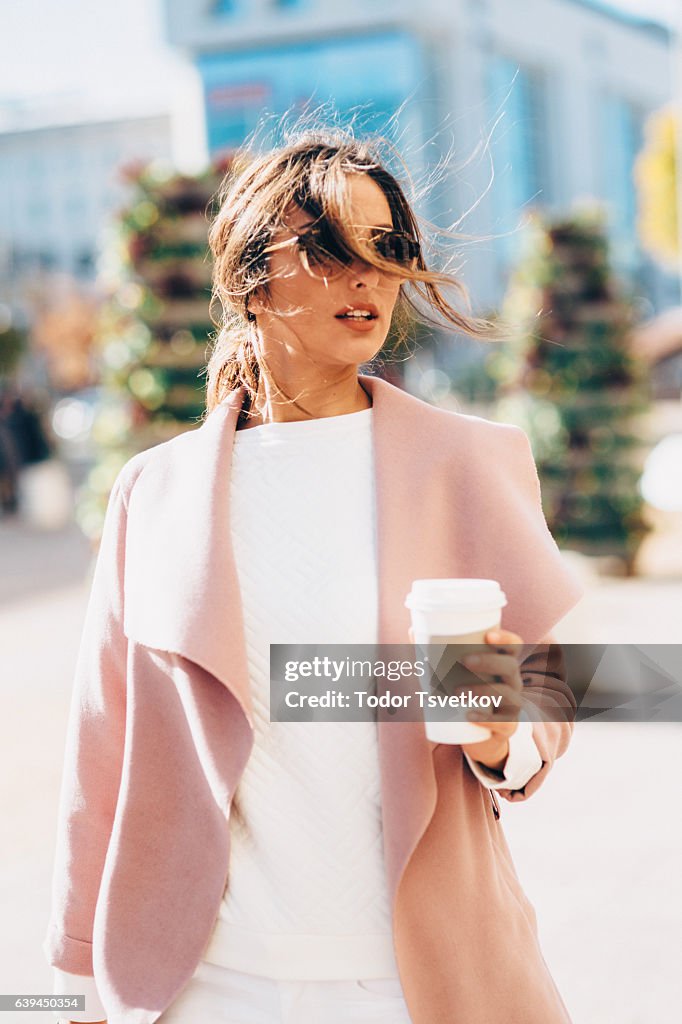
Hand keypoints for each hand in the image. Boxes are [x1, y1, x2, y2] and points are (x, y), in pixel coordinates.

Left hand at [408, 626, 524, 772]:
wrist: (476, 735)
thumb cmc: (463, 695)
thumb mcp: (451, 675)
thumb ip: (433, 653)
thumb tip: (412, 630)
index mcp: (502, 664)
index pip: (513, 646)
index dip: (506, 639)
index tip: (488, 636)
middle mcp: (512, 683)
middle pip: (510, 667)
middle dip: (489, 661)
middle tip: (464, 661)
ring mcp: (512, 706)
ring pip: (508, 695)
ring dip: (484, 691)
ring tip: (457, 692)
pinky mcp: (507, 727)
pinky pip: (503, 723)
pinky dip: (486, 719)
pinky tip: (469, 715)